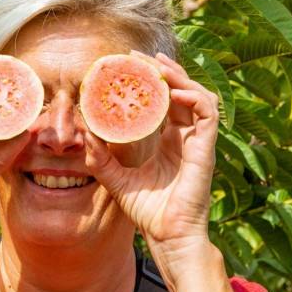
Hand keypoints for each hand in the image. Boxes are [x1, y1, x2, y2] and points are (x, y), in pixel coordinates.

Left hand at [84, 50, 221, 287]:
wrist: (168, 236)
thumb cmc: (148, 212)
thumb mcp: (117, 180)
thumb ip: (101, 159)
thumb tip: (83, 136)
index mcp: (170, 141)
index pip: (165, 101)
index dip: (152, 81)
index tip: (130, 65)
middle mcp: (186, 137)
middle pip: (181, 91)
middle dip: (163, 69)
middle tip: (138, 55)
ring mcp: (198, 142)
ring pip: (198, 95)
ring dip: (180, 77)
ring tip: (157, 65)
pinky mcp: (206, 149)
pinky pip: (207, 114)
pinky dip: (194, 97)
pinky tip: (173, 92)